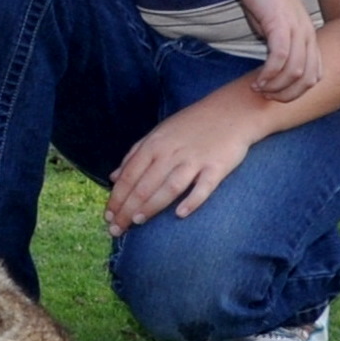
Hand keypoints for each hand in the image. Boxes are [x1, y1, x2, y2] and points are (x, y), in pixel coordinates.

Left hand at [105, 88, 260, 233]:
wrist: (232, 111)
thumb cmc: (192, 125)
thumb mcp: (158, 133)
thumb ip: (135, 155)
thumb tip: (114, 177)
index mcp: (154, 145)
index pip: (129, 176)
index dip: (116, 198)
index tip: (108, 217)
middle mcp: (171, 153)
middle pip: (144, 185)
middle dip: (127, 209)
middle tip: (117, 229)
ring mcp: (194, 160)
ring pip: (168, 187)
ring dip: (151, 206)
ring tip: (137, 222)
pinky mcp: (216, 167)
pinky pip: (203, 187)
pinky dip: (192, 201)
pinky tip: (180, 215)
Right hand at [227, 0, 321, 100]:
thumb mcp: (275, 25)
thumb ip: (280, 45)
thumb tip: (275, 68)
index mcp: (309, 36)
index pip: (315, 75)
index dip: (297, 92)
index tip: (276, 95)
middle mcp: (307, 34)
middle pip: (309, 79)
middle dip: (288, 95)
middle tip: (267, 97)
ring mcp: (296, 29)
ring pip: (296, 72)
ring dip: (276, 87)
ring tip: (259, 88)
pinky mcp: (280, 24)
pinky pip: (280, 58)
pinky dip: (269, 75)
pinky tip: (257, 80)